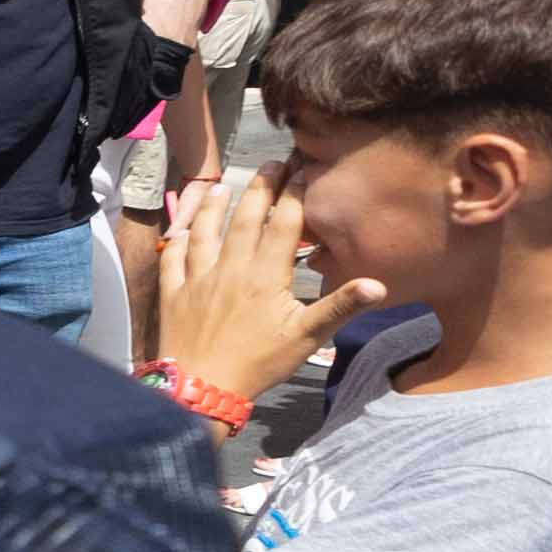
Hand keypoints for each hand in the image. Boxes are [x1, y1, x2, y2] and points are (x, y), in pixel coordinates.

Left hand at [153, 168, 382, 409]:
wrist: (201, 387)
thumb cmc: (259, 363)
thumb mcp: (307, 336)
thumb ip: (340, 306)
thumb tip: (379, 285)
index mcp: (266, 275)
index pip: (284, 225)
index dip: (295, 194)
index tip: (303, 170)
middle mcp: (231, 268)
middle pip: (246, 219)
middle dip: (260, 187)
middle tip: (271, 163)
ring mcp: (198, 279)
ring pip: (205, 232)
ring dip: (215, 206)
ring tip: (222, 185)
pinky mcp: (174, 293)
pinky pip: (173, 259)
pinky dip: (177, 240)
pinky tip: (181, 230)